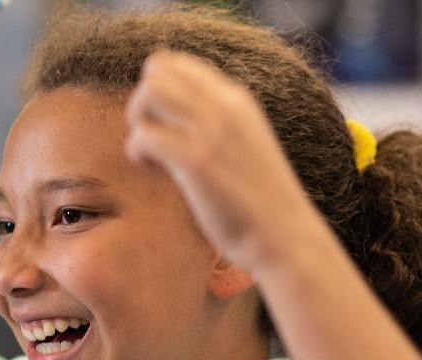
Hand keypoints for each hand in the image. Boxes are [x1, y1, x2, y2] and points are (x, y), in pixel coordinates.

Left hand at [123, 51, 326, 274]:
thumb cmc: (256, 200)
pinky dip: (139, 153)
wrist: (283, 235)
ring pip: (147, 93)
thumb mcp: (240, 145)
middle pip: (157, 70)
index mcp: (236, 99)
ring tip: (155, 156)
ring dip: (138, 124)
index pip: (178, 63)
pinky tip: (157, 172)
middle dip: (142, 103)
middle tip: (154, 139)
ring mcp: (212, 131)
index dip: (159, 91)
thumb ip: (211, 125)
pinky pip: (144, 136)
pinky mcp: (197, 160)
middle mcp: (225, 106)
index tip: (167, 126)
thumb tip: (166, 121)